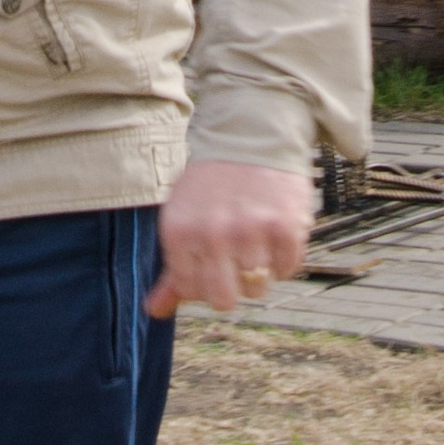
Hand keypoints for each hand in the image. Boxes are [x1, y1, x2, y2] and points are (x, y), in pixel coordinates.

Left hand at [149, 159, 315, 317]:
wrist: (251, 133)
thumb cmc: (211, 183)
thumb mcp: (181, 218)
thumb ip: (172, 269)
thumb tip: (156, 311)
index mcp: (180, 233)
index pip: (191, 292)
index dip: (204, 282)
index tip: (211, 259)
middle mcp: (213, 235)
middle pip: (224, 301)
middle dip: (231, 286)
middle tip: (234, 259)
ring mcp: (251, 232)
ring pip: (257, 288)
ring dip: (259, 270)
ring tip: (255, 238)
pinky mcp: (285, 228)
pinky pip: (287, 270)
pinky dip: (284, 258)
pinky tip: (275, 232)